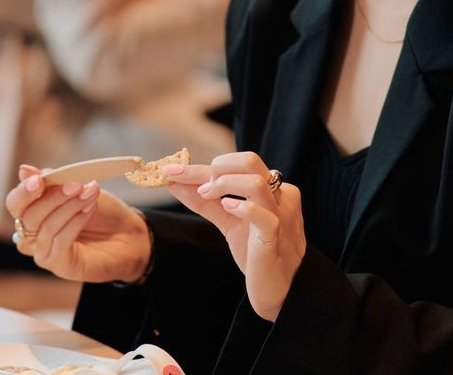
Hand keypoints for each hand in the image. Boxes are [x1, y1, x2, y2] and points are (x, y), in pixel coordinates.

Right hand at [5, 164, 150, 283]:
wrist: (129, 235)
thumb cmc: (101, 212)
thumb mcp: (78, 189)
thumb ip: (52, 182)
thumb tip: (24, 171)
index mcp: (32, 214)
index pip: (15, 204)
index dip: (24, 192)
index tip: (40, 179)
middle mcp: (32, 236)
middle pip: (28, 217)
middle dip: (53, 197)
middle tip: (77, 184)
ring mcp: (45, 253)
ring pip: (46, 227)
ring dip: (70, 206)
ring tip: (91, 193)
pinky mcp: (60, 266)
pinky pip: (61, 241)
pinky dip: (76, 221)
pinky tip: (90, 208)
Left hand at [164, 152, 305, 320]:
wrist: (276, 290)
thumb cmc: (256, 254)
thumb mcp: (228, 222)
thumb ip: (205, 202)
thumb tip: (175, 183)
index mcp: (271, 189)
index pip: (237, 165)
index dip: (202, 166)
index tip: (172, 170)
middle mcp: (280, 196)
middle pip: (250, 162)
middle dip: (216, 168)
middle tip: (198, 186)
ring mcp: (280, 215)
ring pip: (256, 183)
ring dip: (224, 184)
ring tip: (206, 196)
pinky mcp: (275, 237)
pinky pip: (263, 216)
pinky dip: (242, 207)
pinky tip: (227, 208)